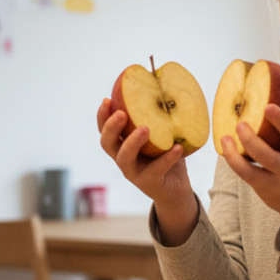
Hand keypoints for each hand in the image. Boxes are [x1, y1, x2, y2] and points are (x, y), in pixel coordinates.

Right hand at [97, 98, 198, 243]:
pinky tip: (177, 147)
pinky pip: (156, 170)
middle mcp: (123, 159)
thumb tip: (168, 90)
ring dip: (133, 142)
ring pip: (125, 158)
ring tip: (146, 128)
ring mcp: (134, 173)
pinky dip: (167, 158)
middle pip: (107, 143)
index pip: (105, 130)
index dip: (102, 116)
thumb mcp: (162, 136)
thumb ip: (160, 120)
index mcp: (122, 145)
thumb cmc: (166, 157)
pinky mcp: (149, 183)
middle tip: (122, 113)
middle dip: (111, 127)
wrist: (176, 189)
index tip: (107, 100)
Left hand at [219, 98, 279, 238]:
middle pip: (269, 157)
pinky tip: (226, 148)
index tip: (268, 106)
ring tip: (226, 138)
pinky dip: (234, 163)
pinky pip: (245, 177)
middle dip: (252, 141)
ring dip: (235, 156)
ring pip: (251, 172)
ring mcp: (276, 184)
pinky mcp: (264, 191)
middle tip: (239, 123)